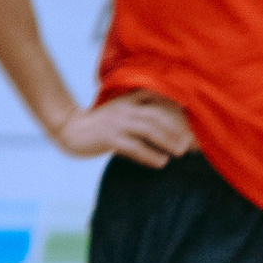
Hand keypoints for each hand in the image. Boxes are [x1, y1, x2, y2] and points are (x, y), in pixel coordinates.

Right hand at [53, 91, 194, 166]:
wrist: (69, 128)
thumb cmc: (99, 124)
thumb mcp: (120, 111)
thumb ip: (139, 113)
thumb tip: (164, 126)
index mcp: (128, 100)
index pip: (156, 100)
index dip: (176, 108)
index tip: (193, 119)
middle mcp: (125, 109)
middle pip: (157, 116)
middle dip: (176, 129)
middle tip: (192, 143)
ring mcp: (117, 123)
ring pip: (148, 130)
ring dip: (167, 141)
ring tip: (181, 152)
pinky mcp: (109, 138)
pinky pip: (134, 147)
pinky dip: (149, 155)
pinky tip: (161, 162)